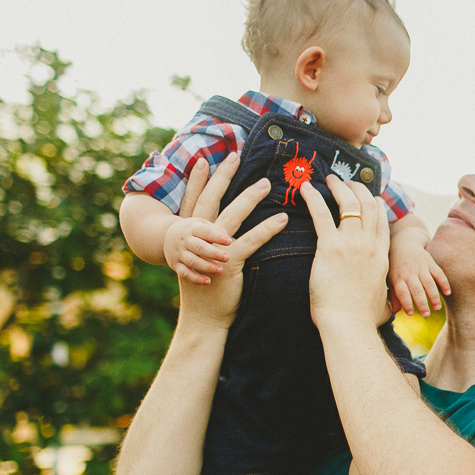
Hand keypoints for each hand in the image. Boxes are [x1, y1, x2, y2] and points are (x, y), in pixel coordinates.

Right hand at [163, 216, 230, 284]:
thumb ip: (216, 230)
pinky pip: (185, 273)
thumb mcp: (203, 225)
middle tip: (227, 258)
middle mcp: (184, 241)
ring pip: (192, 261)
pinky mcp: (176, 265)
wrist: (167, 237)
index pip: (204, 231)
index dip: (217, 236)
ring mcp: (179, 253)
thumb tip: (227, 238)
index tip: (229, 241)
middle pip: (198, 247)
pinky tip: (208, 281)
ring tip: (220, 270)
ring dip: (207, 267)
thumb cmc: (194, 231)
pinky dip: (196, 278)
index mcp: (192, 228)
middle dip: (213, 253)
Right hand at [175, 153, 287, 328]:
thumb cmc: (210, 291)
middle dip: (222, 176)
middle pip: (211, 200)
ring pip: (232, 216)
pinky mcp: (228, 263)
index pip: (195, 201)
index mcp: (192, 236)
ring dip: (250, 197)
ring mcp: (212, 250)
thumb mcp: (207, 262)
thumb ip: (212, 242)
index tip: (204, 158)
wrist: (204, 319)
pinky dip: (267, 228)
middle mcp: (199, 239)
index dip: (199, 180)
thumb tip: (224, 230)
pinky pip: (250, 241)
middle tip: (235, 155)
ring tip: (267, 183)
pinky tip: (282, 218)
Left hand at [300, 177, 392, 328]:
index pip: (381, 222)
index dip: (375, 205)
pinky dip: (314, 198)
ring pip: (348, 204)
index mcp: (381, 257)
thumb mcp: (383, 305)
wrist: (349, 324)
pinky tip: (307, 188)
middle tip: (347, 182)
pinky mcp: (330, 247)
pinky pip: (322, 215)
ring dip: (339, 187)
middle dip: (358, 189)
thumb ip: (385, 299)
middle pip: (368, 207)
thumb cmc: (363, 320)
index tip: (370, 196)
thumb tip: (388, 307)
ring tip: (329, 179)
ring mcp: (351, 244)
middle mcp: (369, 245)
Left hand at [388, 240, 448, 316]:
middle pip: (417, 290)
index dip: (407, 303)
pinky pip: (439, 274)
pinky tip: (447, 293)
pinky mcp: (430, 262)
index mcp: (398, 278)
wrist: (403, 245)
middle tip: (426, 315)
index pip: (402, 293)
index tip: (410, 314)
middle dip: (422, 303)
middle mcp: (410, 273)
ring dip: (434, 296)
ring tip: (437, 308)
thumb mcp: (391, 280)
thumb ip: (393, 295)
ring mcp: (421, 267)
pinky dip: (444, 283)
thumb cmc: (396, 267)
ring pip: (429, 283)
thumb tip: (395, 311)